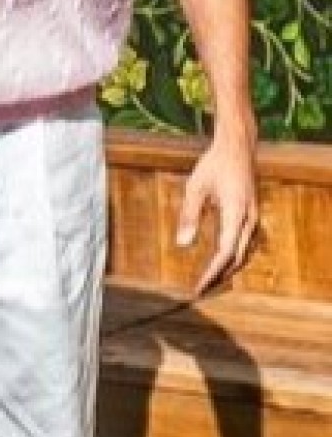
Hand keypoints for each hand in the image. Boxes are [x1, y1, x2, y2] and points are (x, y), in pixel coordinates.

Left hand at [176, 124, 258, 295]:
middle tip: (202, 289)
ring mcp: (254, 217)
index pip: (225, 254)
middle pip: (237, 258)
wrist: (237, 147)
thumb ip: (188, 217)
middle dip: (220, 275)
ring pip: (244, 252)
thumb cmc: (213, 165)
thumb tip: (182, 246)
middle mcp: (250, 220)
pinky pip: (245, 242)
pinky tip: (219, 259)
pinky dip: (233, 254)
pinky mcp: (251, 214)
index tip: (199, 287)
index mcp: (237, 215)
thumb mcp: (195, 188)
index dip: (212, 273)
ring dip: (228, 267)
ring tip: (209, 279)